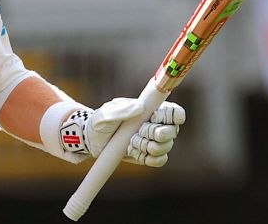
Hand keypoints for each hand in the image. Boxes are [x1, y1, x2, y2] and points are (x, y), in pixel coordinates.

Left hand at [60, 99, 184, 166]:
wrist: (92, 140)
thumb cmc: (101, 121)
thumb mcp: (107, 113)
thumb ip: (123, 109)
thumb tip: (141, 107)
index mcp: (152, 109)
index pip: (175, 111)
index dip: (172, 115)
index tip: (156, 117)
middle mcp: (157, 125)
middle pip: (173, 131)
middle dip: (156, 133)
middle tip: (140, 131)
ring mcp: (154, 141)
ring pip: (166, 147)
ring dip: (149, 146)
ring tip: (131, 142)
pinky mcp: (149, 156)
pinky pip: (159, 161)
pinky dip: (147, 158)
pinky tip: (133, 151)